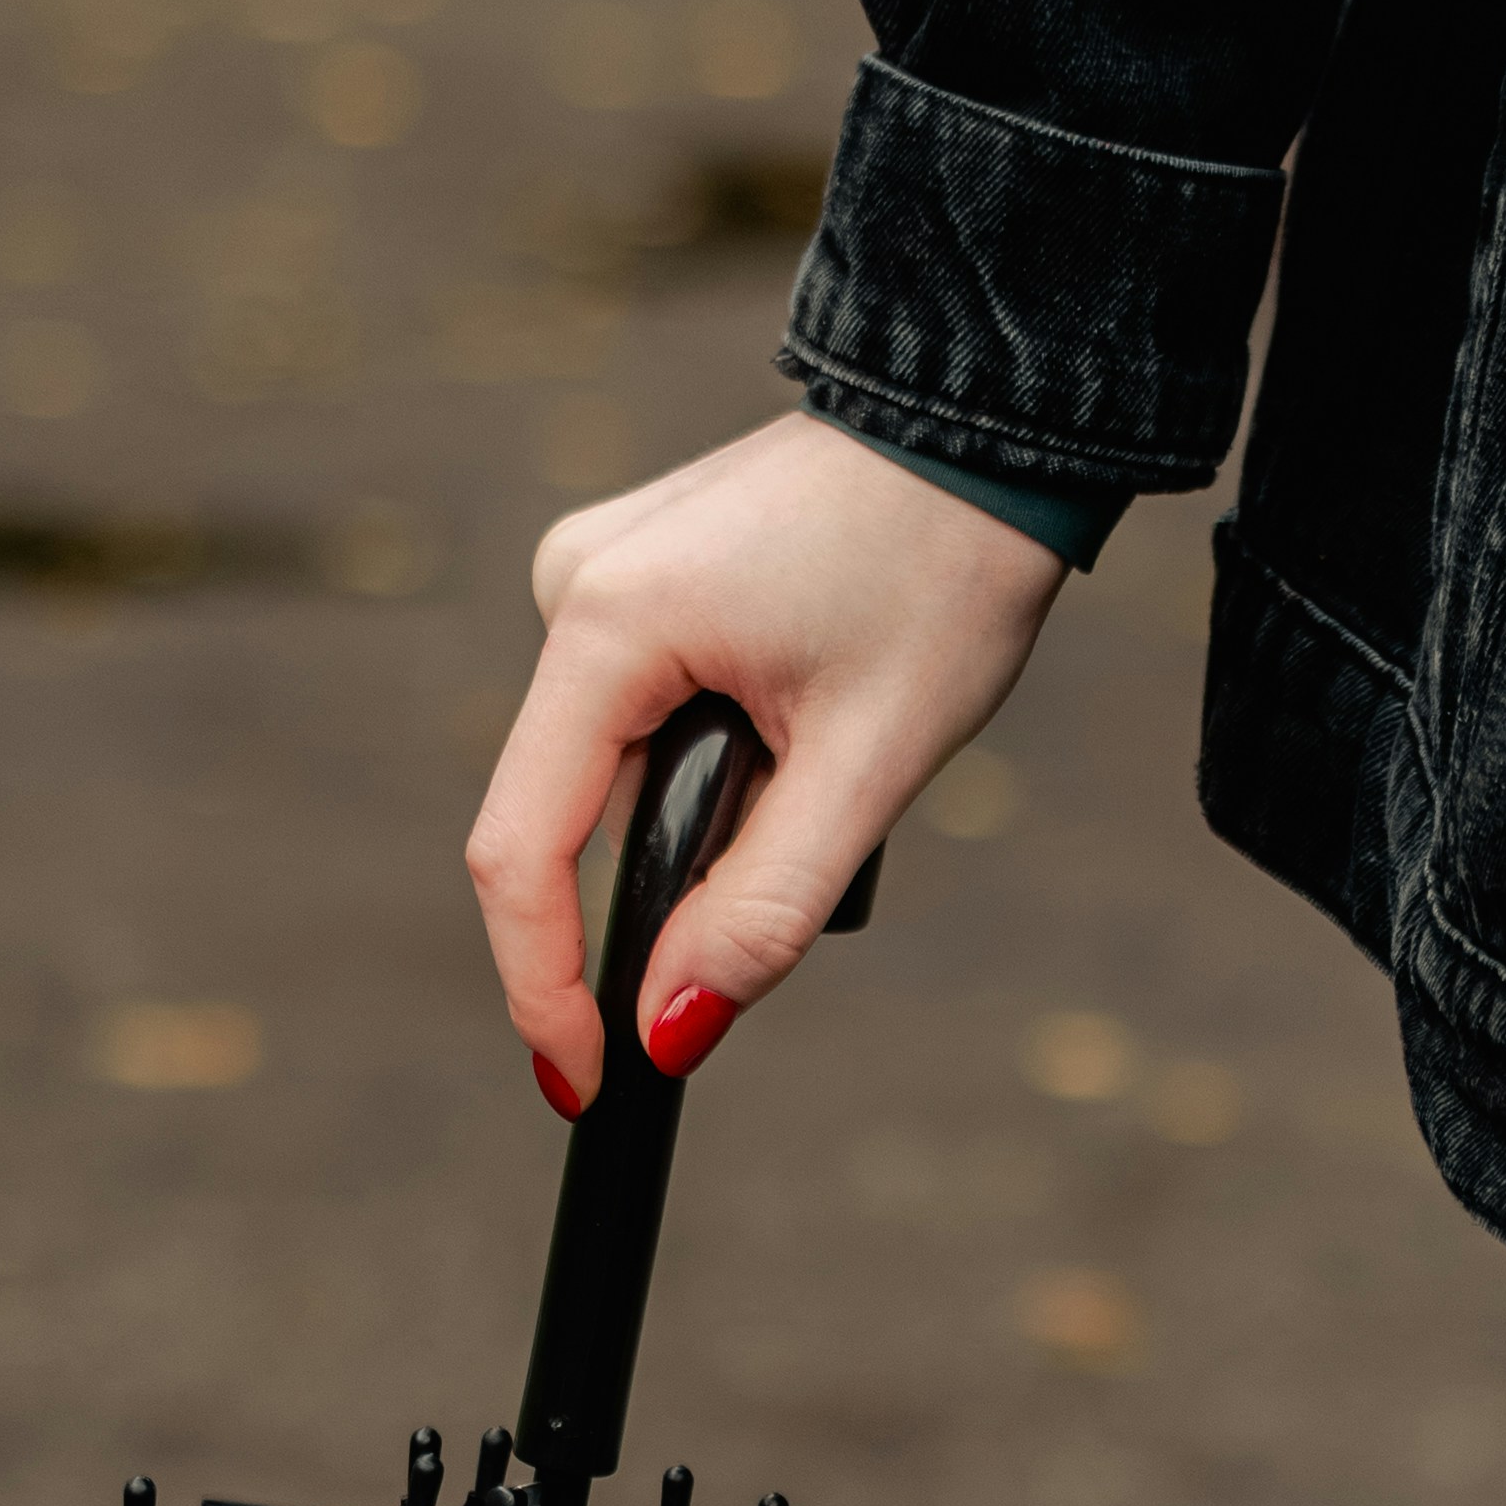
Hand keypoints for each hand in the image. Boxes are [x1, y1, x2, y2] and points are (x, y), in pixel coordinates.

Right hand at [464, 407, 1066, 1111]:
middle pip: (568, 817)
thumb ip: (762, 910)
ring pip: (614, 773)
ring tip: (832, 763)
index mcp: (607, 623)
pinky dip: (713, 765)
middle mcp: (571, 587)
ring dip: (707, 821)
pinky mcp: (633, 575)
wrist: (984, 422)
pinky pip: (640, 718)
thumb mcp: (869, 764)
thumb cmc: (943, 570)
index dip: (544, 986)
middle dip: (664, 892)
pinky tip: (805, 720)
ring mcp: (595, 573)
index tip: (587, 1083)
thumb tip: (670, 1033)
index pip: (520, 850)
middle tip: (799, 879)